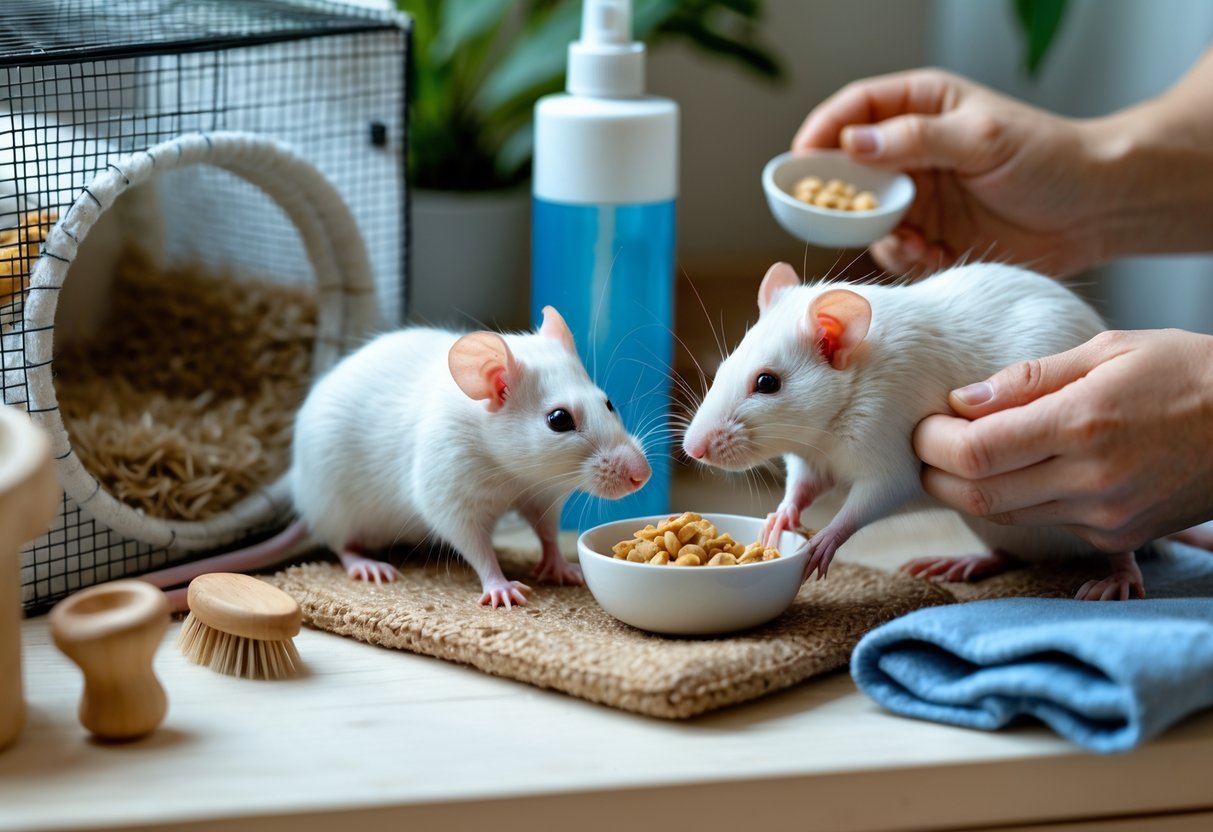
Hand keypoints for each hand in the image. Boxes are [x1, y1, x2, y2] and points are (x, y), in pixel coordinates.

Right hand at [792, 69, 1106, 277]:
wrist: (1096, 210)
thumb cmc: (1049, 158)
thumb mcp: (981, 139)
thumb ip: (915, 140)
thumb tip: (852, 144)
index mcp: (922, 106)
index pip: (854, 110)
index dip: (822, 132)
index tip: (801, 161)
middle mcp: (912, 150)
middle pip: (848, 168)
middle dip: (838, 195)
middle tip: (830, 216)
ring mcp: (919, 196)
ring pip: (867, 217)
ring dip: (877, 234)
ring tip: (909, 242)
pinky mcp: (930, 235)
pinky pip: (894, 251)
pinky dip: (904, 258)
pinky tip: (929, 255)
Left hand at [912, 330, 1212, 551]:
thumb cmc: (1186, 372)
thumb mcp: (1107, 351)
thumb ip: (1027, 379)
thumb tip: (962, 400)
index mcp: (1083, 424)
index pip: (973, 453)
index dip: (931, 442)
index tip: (924, 424)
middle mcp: (1091, 479)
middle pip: (975, 495)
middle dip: (935, 473)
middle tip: (929, 445)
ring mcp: (1105, 515)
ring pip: (1002, 516)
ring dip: (968, 490)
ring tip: (965, 456)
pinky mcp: (1118, 536)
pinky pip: (1041, 525)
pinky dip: (1012, 502)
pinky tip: (1015, 473)